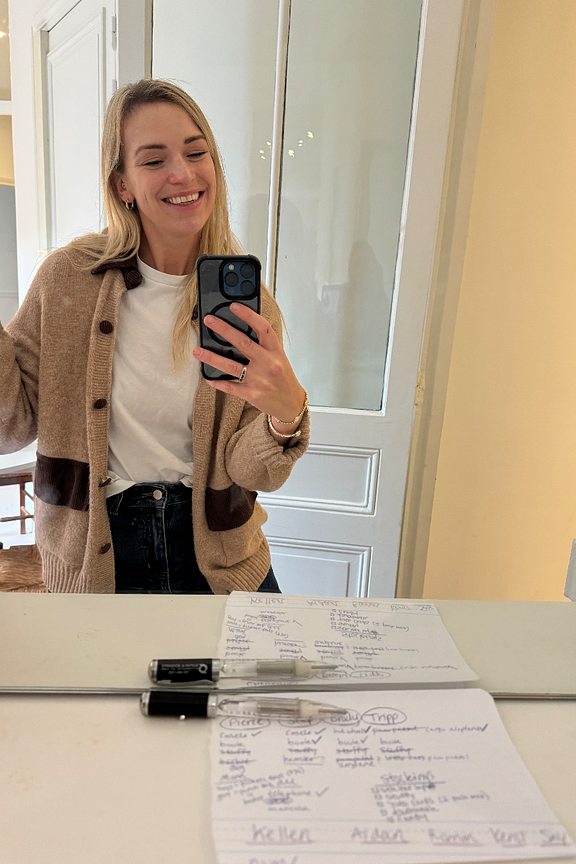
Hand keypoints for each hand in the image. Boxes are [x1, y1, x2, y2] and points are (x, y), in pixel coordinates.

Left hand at [192, 303, 305, 424]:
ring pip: (231, 365)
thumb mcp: (279, 358)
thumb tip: (240, 331)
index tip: (234, 306)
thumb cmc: (283, 379)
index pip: (263, 328)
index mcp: (275, 351)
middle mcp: (267, 363)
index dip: (248, 315)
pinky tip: (208, 377)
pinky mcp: (252, 394)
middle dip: (224, 329)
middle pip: (243, 343)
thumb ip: (263, 346)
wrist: (291, 403)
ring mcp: (259, 379)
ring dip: (212, 357)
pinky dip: (218, 382)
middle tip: (209, 321)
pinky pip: (230, 387)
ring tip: (197, 351)